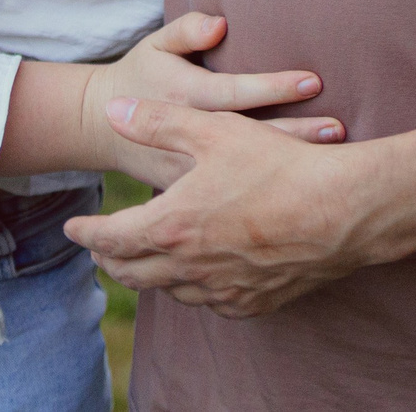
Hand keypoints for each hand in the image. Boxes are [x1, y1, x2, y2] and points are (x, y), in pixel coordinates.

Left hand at [65, 98, 384, 317]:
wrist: (342, 212)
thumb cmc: (278, 166)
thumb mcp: (213, 130)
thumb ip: (156, 121)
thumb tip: (111, 111)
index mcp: (171, 226)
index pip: (110, 238)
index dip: (86, 232)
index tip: (72, 228)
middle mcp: (189, 268)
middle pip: (131, 273)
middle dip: (110, 260)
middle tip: (100, 248)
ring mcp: (221, 290)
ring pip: (169, 291)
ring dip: (149, 275)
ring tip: (145, 258)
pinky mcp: (252, 302)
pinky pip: (209, 302)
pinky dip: (192, 288)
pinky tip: (199, 274)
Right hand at [85, 14, 340, 190]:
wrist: (101, 127)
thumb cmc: (140, 75)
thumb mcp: (156, 45)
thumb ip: (186, 30)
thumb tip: (219, 25)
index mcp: (184, 97)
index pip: (235, 92)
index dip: (273, 86)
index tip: (314, 79)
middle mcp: (188, 137)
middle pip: (249, 136)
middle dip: (296, 133)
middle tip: (338, 128)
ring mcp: (189, 171)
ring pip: (244, 172)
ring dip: (288, 166)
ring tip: (334, 158)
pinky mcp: (190, 195)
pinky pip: (231, 197)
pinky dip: (265, 195)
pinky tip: (302, 192)